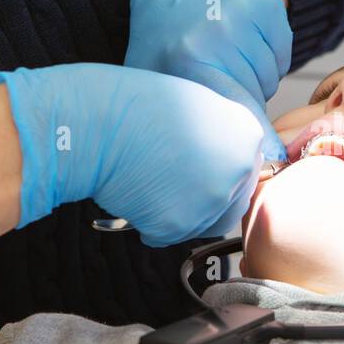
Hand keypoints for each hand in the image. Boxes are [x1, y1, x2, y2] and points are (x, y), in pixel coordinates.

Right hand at [0, 63, 262, 245]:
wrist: (96, 121)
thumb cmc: (134, 107)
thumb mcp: (196, 109)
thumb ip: (221, 141)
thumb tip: (224, 169)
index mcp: (246, 135)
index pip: (245, 173)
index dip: (216, 175)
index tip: (195, 171)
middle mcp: (238, 169)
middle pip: (230, 205)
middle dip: (201, 201)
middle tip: (168, 182)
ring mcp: (211, 199)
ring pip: (201, 226)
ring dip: (178, 215)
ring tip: (148, 181)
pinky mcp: (180, 224)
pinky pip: (167, 236)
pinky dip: (148, 222)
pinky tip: (134, 192)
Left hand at [127, 0, 291, 162]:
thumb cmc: (164, 45)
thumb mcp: (155, 86)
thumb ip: (178, 128)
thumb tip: (208, 188)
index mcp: (183, 59)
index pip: (231, 110)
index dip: (253, 141)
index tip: (271, 163)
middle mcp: (213, 33)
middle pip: (253, 98)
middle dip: (241, 105)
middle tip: (217, 86)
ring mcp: (242, 14)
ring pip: (269, 79)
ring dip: (253, 79)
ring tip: (225, 60)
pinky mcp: (265, 5)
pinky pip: (282, 55)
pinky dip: (269, 56)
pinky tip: (242, 42)